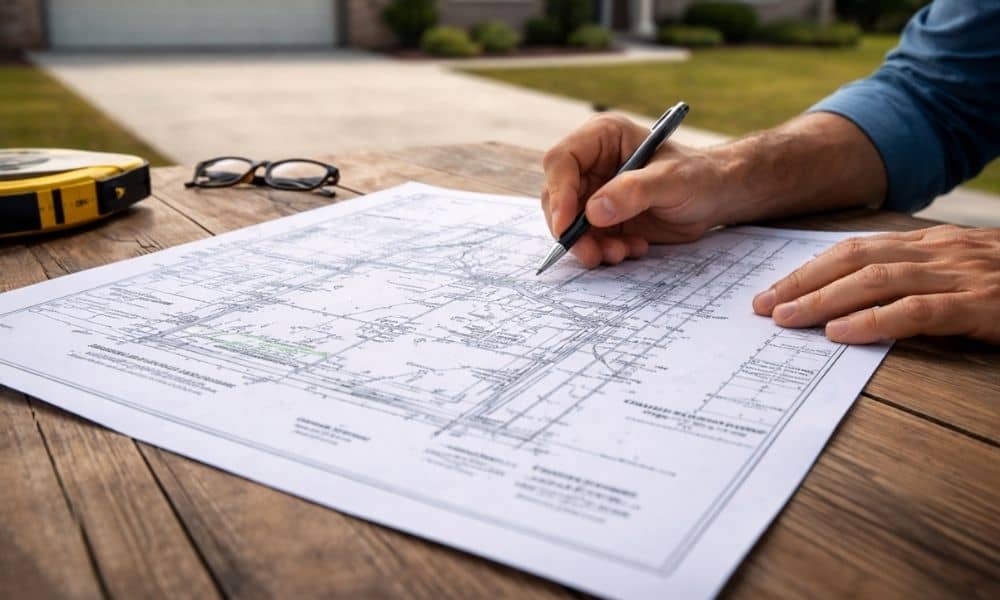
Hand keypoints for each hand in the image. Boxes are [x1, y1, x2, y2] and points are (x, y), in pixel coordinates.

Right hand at [541, 113, 728, 267]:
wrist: (715, 198)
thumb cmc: (698, 177)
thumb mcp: (672, 180)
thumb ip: (634, 192)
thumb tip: (593, 212)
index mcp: (603, 138)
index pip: (561, 161)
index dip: (558, 193)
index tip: (567, 225)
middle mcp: (591, 164)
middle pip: (557, 197)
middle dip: (571, 230)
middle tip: (592, 253)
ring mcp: (594, 193)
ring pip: (568, 223)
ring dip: (589, 244)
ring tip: (621, 253)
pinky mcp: (602, 219)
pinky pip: (587, 239)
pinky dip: (604, 250)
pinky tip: (633, 248)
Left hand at [752, 225, 999, 343]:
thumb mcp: (961, 274)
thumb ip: (916, 281)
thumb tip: (853, 303)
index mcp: (930, 245)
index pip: (854, 249)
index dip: (808, 269)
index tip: (771, 290)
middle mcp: (939, 252)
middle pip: (854, 259)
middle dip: (802, 282)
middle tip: (762, 307)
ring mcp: (961, 276)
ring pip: (876, 281)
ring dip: (824, 300)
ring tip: (787, 320)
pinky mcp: (981, 305)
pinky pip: (918, 311)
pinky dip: (874, 322)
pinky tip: (841, 335)